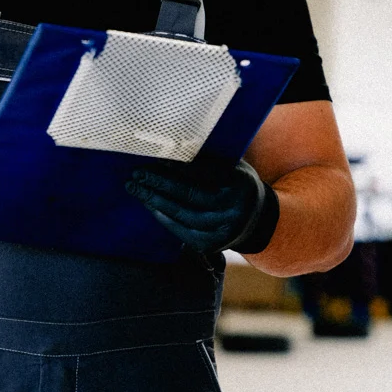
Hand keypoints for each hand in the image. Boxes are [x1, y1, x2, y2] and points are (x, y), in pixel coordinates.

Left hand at [125, 155, 278, 254]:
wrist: (255, 220)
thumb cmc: (235, 183)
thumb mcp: (230, 165)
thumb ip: (207, 159)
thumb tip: (170, 146)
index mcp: (241, 183)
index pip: (205, 172)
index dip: (178, 167)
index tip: (155, 159)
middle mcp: (235, 209)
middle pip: (190, 194)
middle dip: (159, 183)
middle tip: (137, 173)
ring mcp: (224, 231)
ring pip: (183, 214)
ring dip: (155, 200)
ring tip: (136, 188)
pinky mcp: (212, 245)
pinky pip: (182, 231)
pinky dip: (163, 217)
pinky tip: (150, 205)